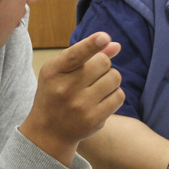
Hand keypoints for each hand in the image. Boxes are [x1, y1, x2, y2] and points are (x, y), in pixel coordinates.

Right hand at [20, 32, 124, 165]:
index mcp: (53, 71)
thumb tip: (115, 45)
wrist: (49, 131)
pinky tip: (102, 99)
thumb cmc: (56, 93)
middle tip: (94, 74)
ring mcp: (80, 106)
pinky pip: (119, 96)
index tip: (104, 37)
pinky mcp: (94, 119)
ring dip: (110, 79)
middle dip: (104, 64)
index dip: (92, 44)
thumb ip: (85, 54)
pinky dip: (115, 94)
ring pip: (114, 78)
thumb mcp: (61, 71)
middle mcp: (65, 88)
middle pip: (103, 62)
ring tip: (97, 87)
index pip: (75, 55)